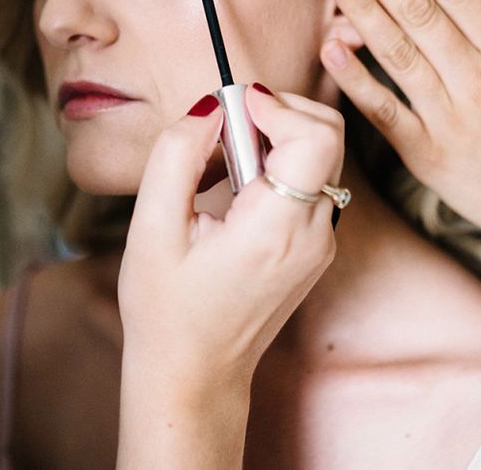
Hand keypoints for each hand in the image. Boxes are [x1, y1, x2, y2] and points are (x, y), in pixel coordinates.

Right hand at [118, 85, 341, 386]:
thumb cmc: (167, 309)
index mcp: (277, 229)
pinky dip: (278, 166)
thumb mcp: (153, 228)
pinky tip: (235, 187)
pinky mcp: (315, 246)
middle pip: (327, 136)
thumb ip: (178, 154)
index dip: (278, 106)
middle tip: (226, 129)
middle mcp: (314, 234)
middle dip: (279, 114)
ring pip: (321, 156)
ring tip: (221, 163)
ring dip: (276, 139)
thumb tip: (212, 106)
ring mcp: (321, 243)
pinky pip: (311, 183)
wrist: (195, 373)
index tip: (234, 106)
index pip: (317, 137)